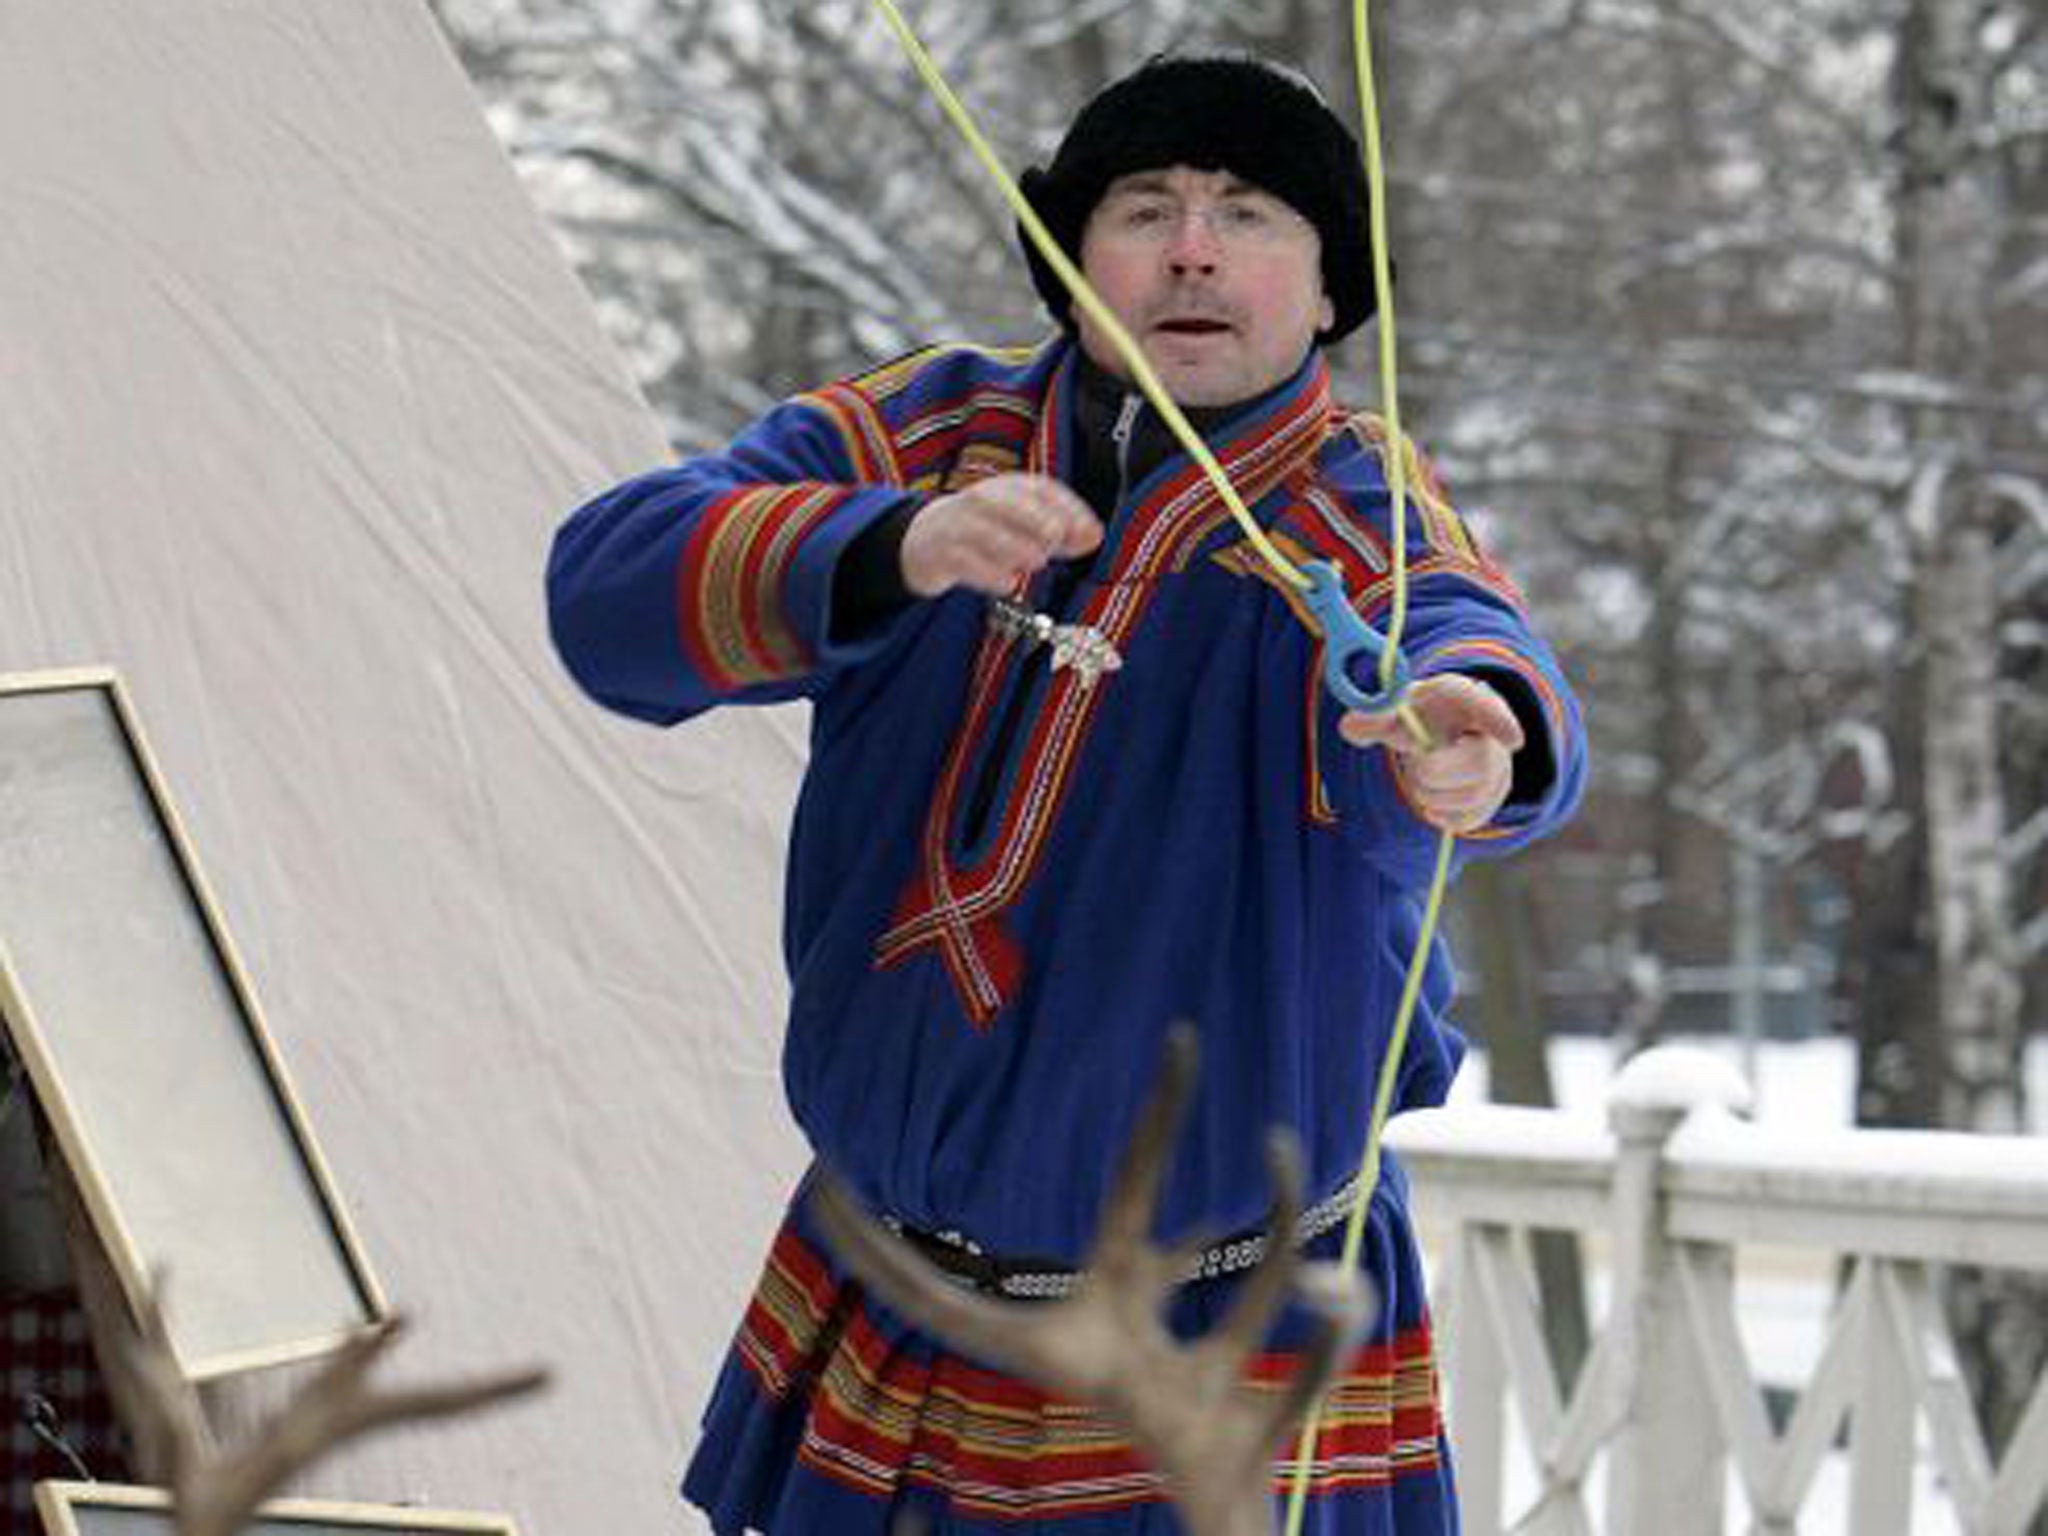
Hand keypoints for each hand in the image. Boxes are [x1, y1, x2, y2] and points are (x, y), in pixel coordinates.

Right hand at [899, 473, 1102, 597]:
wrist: (924, 541)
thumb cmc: (984, 532)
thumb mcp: (1021, 526)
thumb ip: (1059, 532)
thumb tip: (1094, 537)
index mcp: (1006, 488)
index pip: (1039, 489)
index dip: (1067, 507)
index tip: (1091, 531)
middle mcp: (980, 501)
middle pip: (1006, 501)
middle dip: (1034, 517)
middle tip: (1057, 536)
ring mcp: (957, 526)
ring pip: (984, 530)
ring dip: (1013, 545)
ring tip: (1036, 561)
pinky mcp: (941, 554)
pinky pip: (964, 561)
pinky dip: (987, 573)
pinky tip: (1008, 583)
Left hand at [1337, 674, 1523, 833]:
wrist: (1441, 734)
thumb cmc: (1416, 717)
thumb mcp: (1393, 711)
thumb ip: (1370, 718)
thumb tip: (1350, 725)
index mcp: (1465, 700)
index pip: (1489, 708)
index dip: (1502, 723)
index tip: (1514, 741)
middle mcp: (1492, 734)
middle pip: (1478, 764)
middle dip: (1435, 770)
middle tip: (1417, 761)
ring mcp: (1498, 770)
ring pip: (1470, 797)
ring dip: (1431, 792)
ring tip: (1423, 775)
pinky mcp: (1491, 801)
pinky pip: (1466, 819)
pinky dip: (1439, 812)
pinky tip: (1433, 795)